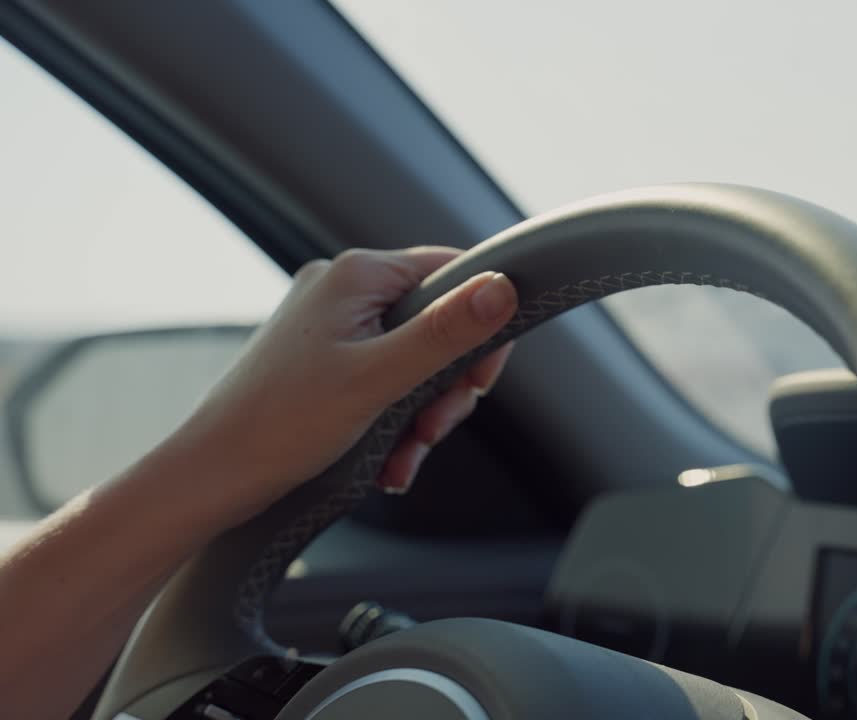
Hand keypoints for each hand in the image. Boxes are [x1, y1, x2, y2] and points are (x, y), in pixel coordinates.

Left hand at [180, 246, 516, 517]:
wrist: (211, 475)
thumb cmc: (280, 425)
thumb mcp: (378, 379)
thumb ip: (445, 332)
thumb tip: (503, 288)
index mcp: (358, 275)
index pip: (454, 272)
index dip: (483, 325)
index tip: (479, 381)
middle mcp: (344, 289)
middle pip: (439, 323)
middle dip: (447, 386)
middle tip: (433, 429)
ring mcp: (333, 324)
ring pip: (417, 360)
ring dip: (423, 414)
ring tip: (404, 456)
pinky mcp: (325, 359)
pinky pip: (387, 380)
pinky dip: (397, 422)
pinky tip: (389, 461)